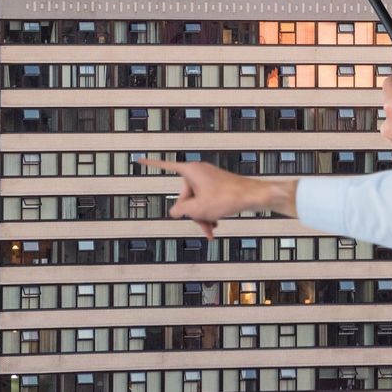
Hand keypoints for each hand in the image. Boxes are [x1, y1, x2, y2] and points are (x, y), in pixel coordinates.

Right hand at [136, 159, 297, 238]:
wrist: (253, 196)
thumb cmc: (226, 199)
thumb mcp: (196, 209)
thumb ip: (179, 211)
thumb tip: (175, 212)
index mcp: (190, 170)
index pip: (165, 166)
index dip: (151, 165)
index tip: (137, 159)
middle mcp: (198, 171)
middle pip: (184, 195)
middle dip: (192, 214)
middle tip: (205, 228)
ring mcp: (209, 179)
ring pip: (196, 201)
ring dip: (201, 217)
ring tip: (212, 231)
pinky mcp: (218, 186)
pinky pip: (206, 200)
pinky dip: (209, 213)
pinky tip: (215, 226)